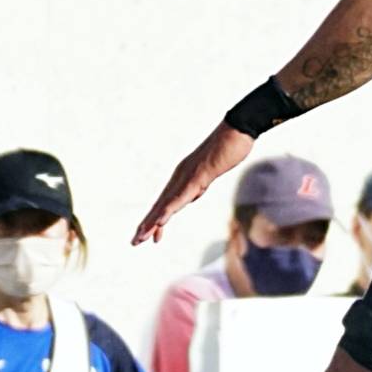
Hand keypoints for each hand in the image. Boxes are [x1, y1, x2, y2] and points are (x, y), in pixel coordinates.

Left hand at [133, 122, 255, 244]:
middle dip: (147, 225)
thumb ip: (199, 183)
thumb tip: (192, 193)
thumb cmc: (228, 147)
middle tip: (134, 242)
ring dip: (153, 222)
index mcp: (183, 177)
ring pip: (166, 203)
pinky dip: (169, 210)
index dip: (156, 220)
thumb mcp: (210, 172)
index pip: (166, 202)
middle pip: (160, 204)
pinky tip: (160, 222)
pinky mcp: (197, 176)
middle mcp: (180, 176)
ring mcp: (188, 176)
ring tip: (141, 237)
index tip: (146, 235)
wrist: (237, 129)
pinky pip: (181, 196)